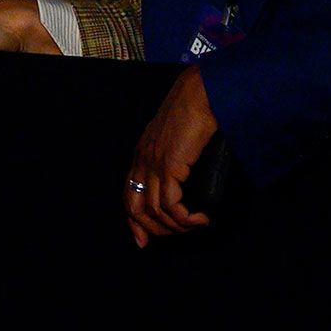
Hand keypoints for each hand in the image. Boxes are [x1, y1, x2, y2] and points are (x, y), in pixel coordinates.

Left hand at [126, 65, 217, 245]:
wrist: (201, 92)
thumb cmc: (196, 107)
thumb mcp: (180, 134)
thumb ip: (177, 151)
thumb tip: (188, 169)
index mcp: (143, 152)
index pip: (129, 193)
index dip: (134, 220)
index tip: (144, 239)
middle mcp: (143, 160)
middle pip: (136, 207)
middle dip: (152, 230)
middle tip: (175, 237)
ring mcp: (154, 163)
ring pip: (155, 211)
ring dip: (176, 226)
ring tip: (196, 226)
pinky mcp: (169, 166)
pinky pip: (171, 204)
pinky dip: (186, 218)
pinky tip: (201, 218)